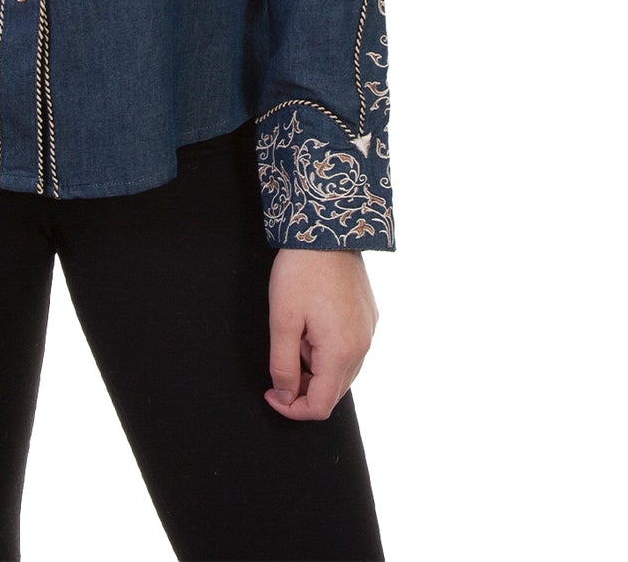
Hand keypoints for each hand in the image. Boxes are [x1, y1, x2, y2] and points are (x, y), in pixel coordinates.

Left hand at [264, 248, 377, 420]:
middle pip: (333, 391)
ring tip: (296, 334)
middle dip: (304, 387)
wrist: (328, 230)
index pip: (321, 406)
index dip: (293, 408)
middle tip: (280, 361)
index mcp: (341, 353)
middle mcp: (362, 348)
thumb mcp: (282, 319)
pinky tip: (313, 324)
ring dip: (317, 368)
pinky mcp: (369, 317)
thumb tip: (286, 395)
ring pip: (343, 371)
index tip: (271, 393)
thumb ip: (283, 363)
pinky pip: (351, 349)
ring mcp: (369, 332)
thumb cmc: (301, 272)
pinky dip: (329, 350)